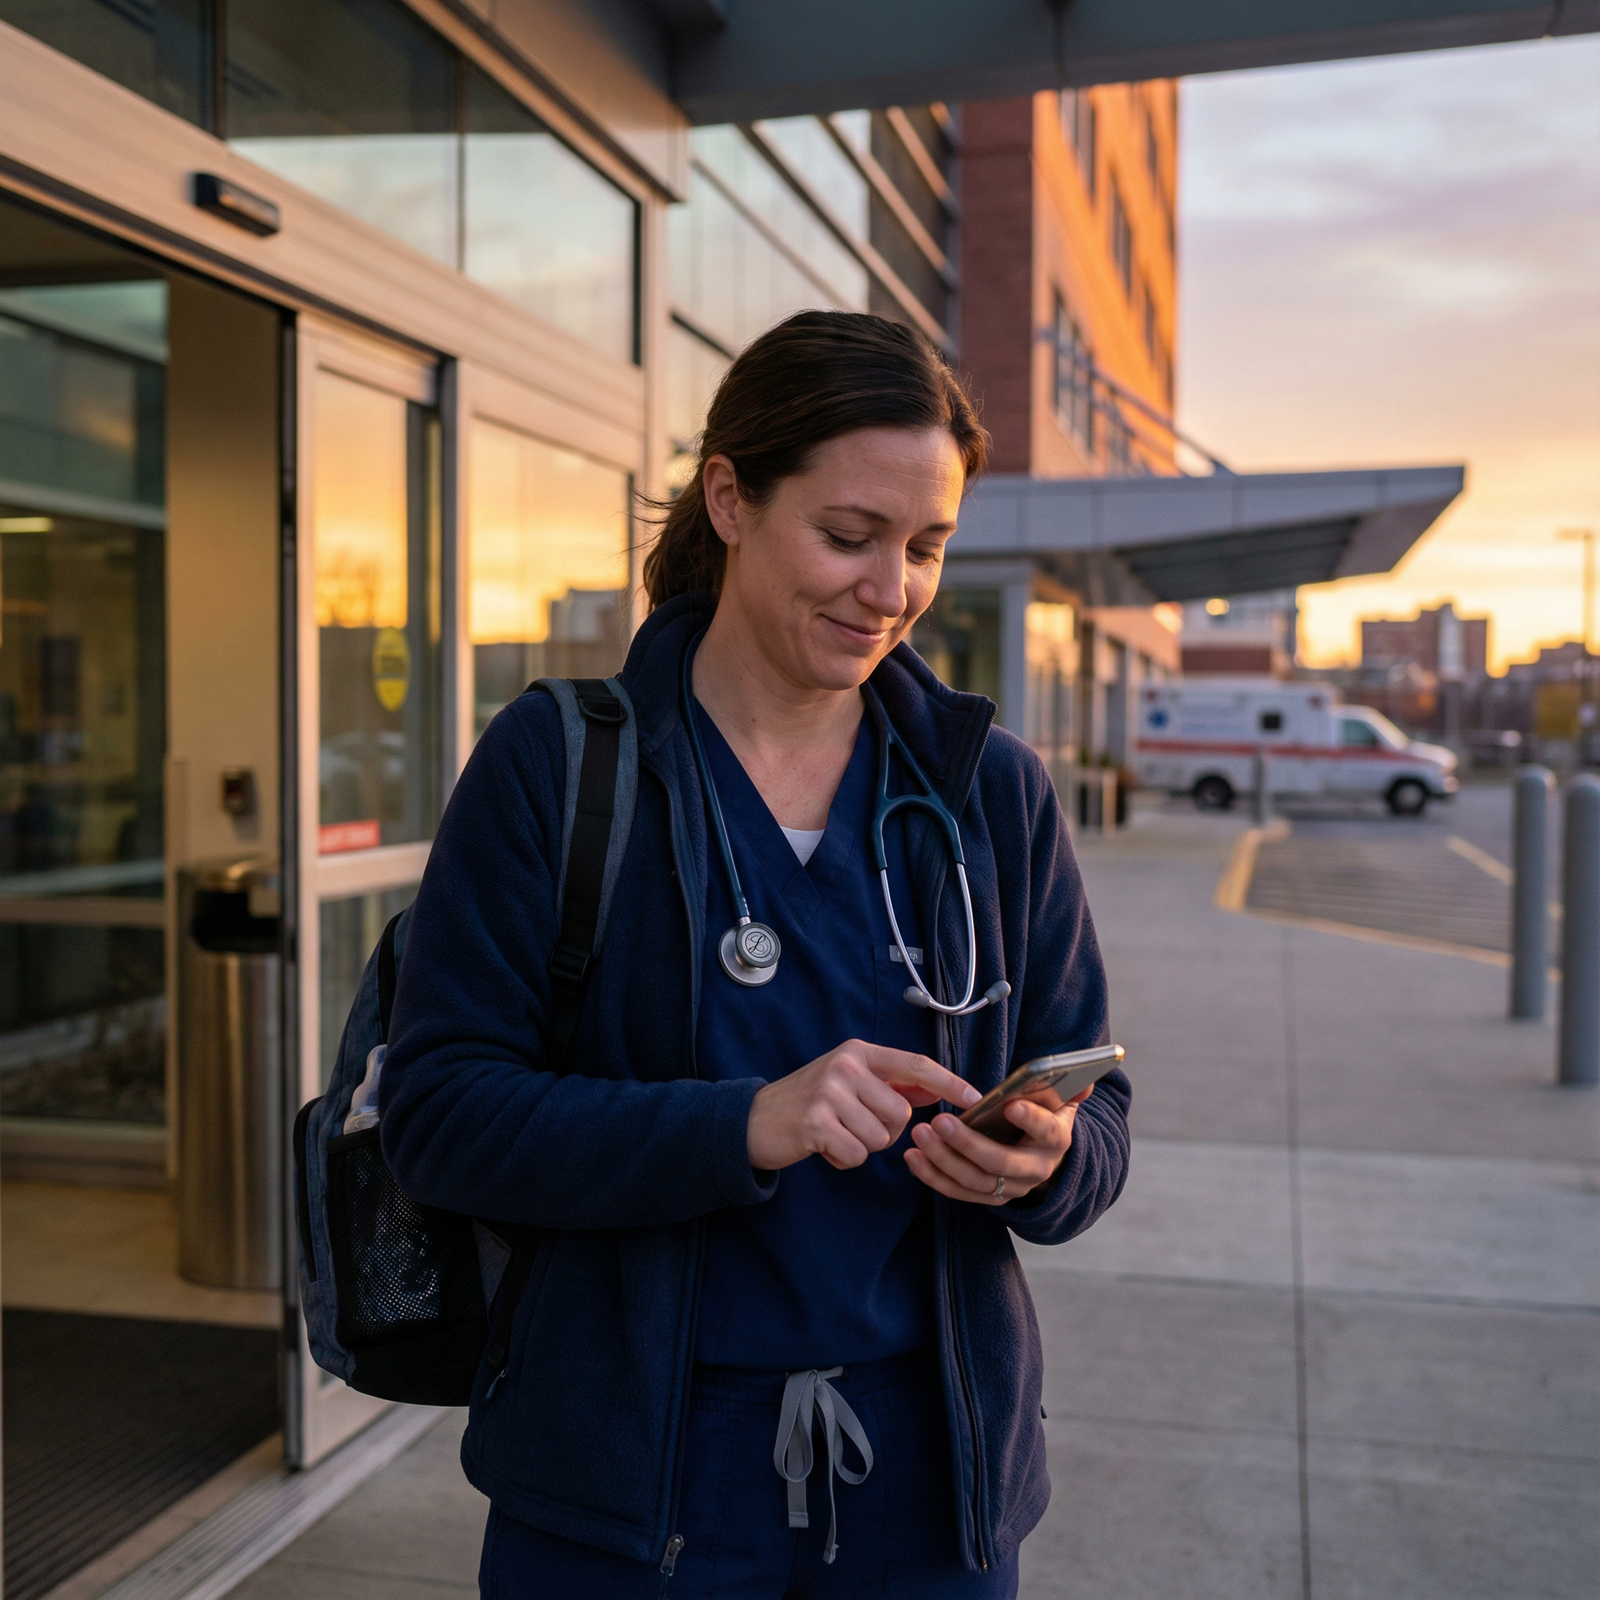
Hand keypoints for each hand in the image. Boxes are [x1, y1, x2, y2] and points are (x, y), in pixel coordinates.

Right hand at [747, 1041, 980, 1171]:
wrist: (753, 1120)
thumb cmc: (808, 1102)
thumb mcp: (849, 1082)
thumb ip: (890, 1084)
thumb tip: (934, 1088)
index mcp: (859, 1052)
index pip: (915, 1065)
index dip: (949, 1082)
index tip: (976, 1099)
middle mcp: (846, 1065)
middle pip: (901, 1114)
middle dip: (885, 1132)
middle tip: (854, 1127)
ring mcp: (830, 1092)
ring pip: (881, 1138)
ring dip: (862, 1146)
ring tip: (835, 1134)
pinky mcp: (816, 1121)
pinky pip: (857, 1154)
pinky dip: (844, 1159)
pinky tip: (823, 1146)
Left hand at [903, 1086, 1092, 1204]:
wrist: (1045, 1158)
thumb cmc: (1045, 1118)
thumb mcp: (1061, 1103)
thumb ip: (1071, 1089)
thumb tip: (1085, 1081)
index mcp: (1056, 1139)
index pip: (1045, 1130)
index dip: (1031, 1119)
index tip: (1011, 1105)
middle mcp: (1035, 1169)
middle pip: (1000, 1162)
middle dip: (968, 1144)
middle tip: (940, 1121)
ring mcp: (1011, 1188)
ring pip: (975, 1181)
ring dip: (943, 1160)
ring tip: (920, 1134)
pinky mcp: (988, 1197)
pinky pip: (957, 1192)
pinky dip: (933, 1177)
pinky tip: (913, 1157)